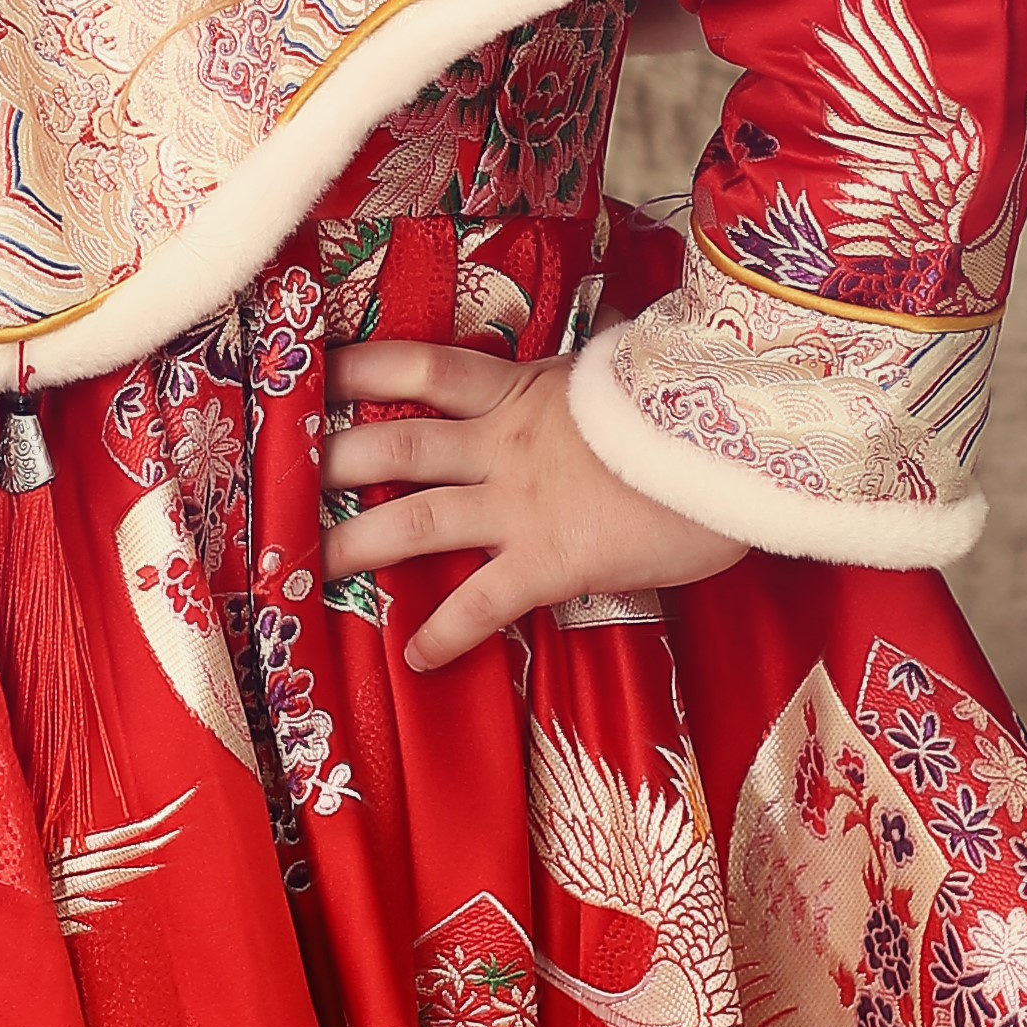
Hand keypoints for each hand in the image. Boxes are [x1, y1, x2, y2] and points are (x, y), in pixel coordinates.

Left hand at [320, 332, 748, 674]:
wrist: (742, 447)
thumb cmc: (701, 411)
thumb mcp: (634, 378)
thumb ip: (589, 387)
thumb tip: (596, 373)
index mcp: (523, 390)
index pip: (424, 366)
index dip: (363, 367)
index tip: (316, 370)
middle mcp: (506, 443)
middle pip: (395, 445)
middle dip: (332, 459)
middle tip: (283, 473)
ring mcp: (521, 503)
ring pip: (412, 521)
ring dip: (352, 544)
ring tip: (303, 565)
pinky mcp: (548, 560)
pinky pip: (480, 604)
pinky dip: (444, 635)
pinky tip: (416, 660)